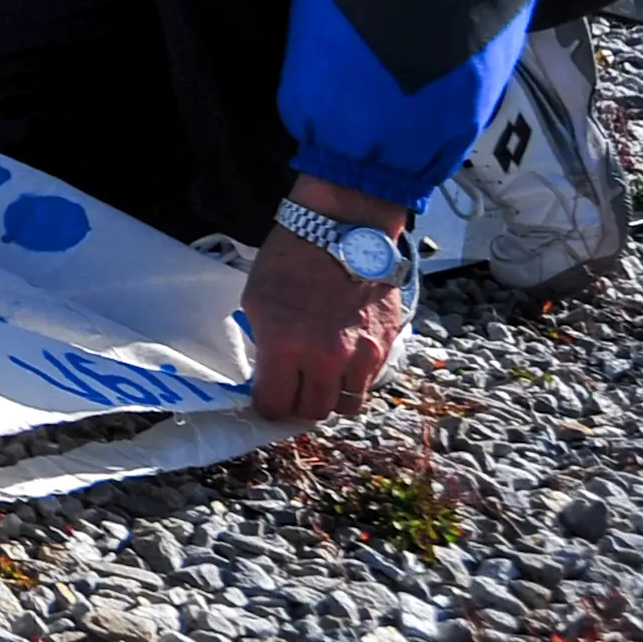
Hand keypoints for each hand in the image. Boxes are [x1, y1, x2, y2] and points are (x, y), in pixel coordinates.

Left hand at [241, 178, 413, 421]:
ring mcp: (361, 355)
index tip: (267, 398)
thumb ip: (263, 342)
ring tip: (322, 377)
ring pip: (347, 404)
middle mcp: (326, 359)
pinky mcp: (386, 345)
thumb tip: (267, 371)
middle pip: (313, 411)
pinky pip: (369, 381)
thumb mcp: (256, 300)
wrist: (342, 230)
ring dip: (332, 395)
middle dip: (299, 403)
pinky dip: (355, 378)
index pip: (275, 406)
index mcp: (284, 347)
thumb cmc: (290, 259)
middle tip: (294, 388)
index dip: (268, 406)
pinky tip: (345, 359)